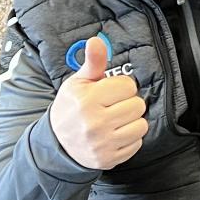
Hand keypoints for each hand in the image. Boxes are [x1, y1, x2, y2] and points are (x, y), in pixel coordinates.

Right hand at [50, 36, 148, 170]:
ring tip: (115, 120)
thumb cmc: (71, 108)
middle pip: (138, 105)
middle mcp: (94, 123)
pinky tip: (114, 135)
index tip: (109, 92)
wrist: (57, 144)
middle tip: (113, 107)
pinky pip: (137, 143)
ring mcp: (102, 144)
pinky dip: (129, 138)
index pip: (128, 86)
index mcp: (86, 100)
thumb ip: (93, 62)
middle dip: (128, 103)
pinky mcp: (109, 159)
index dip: (121, 87)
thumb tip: (96, 41)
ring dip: (131, 121)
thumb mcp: (78, 83)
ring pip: (141, 125)